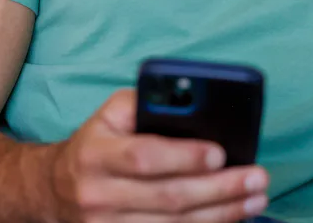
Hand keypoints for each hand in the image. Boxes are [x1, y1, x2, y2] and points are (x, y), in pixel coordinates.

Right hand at [45, 90, 269, 222]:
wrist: (55, 191)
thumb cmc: (96, 146)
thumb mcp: (109, 116)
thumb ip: (145, 103)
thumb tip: (191, 101)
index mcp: (95, 154)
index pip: (144, 157)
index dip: (184, 157)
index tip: (220, 153)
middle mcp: (99, 194)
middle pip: (168, 197)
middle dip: (220, 189)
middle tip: (256, 178)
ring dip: (223, 213)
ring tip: (256, 198)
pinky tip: (232, 217)